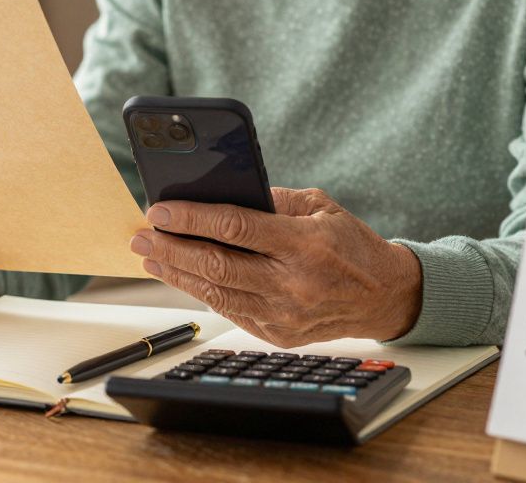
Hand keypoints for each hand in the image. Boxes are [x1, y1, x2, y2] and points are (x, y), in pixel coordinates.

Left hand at [129, 188, 422, 345]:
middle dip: (171, 247)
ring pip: (215, 292)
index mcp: (305, 245)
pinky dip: (200, 292)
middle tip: (142, 233)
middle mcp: (293, 283)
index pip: (235, 228)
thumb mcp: (320, 206)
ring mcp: (284, 314)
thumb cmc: (350, 245)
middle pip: (216, 265)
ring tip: (151, 254)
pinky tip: (180, 275)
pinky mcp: (278, 334)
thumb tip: (219, 192)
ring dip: (176, 272)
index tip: (160, 210)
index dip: (191, 219)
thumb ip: (272, 198)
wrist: (384, 297)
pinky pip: (229, 310)